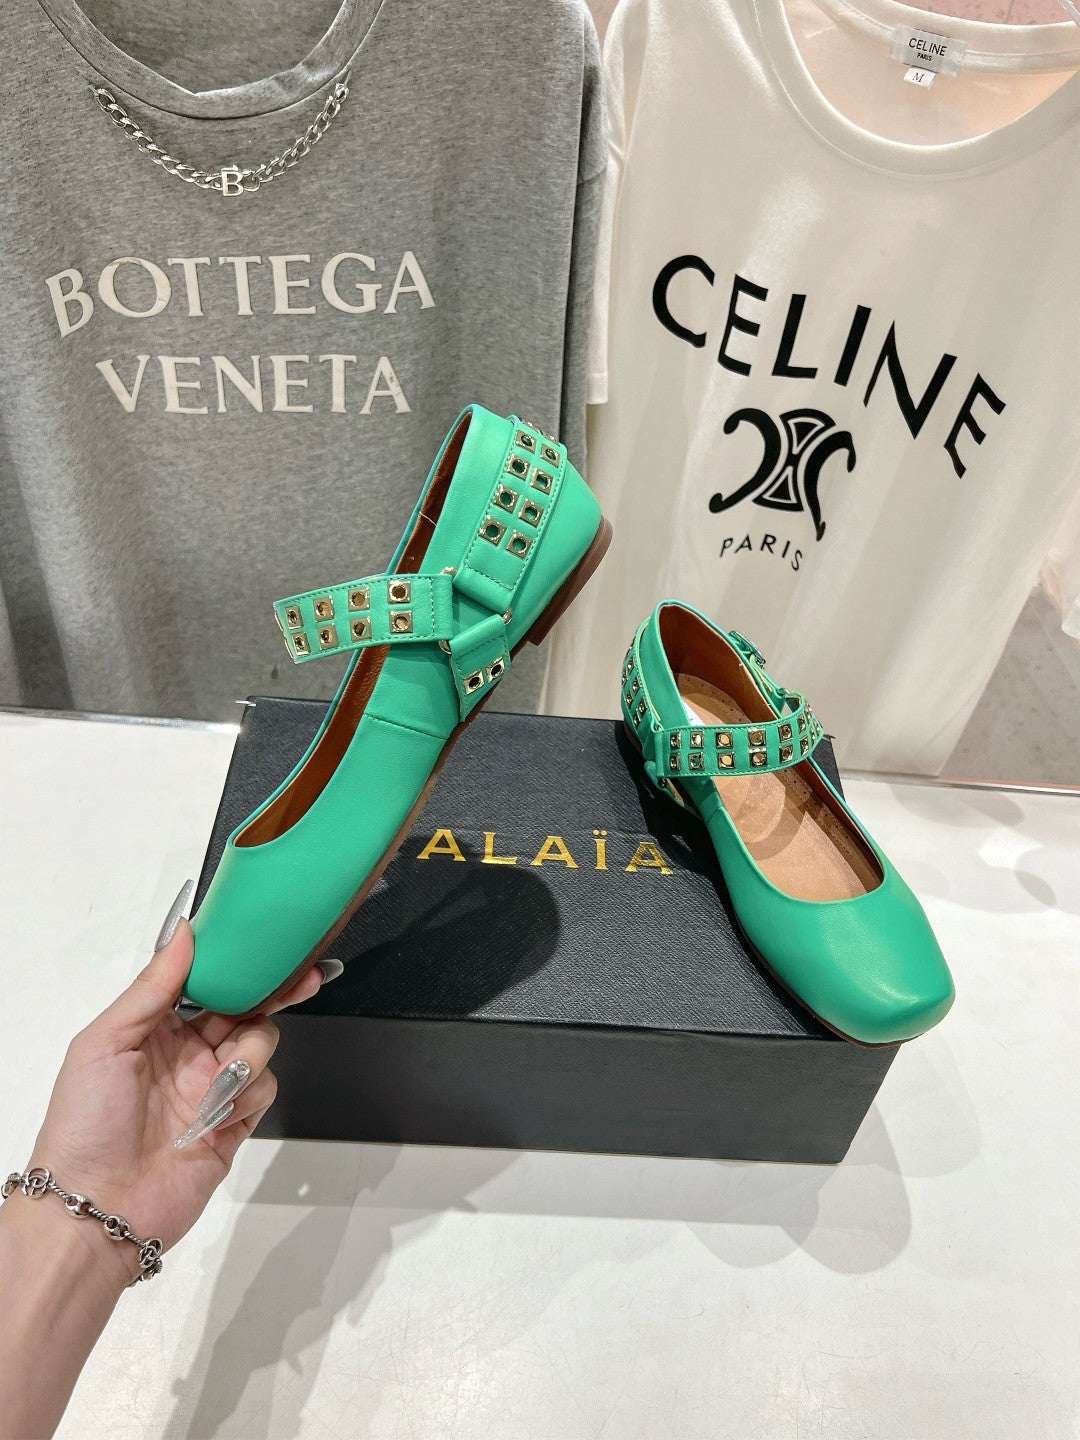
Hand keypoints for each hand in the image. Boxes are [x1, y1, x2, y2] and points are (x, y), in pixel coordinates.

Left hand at [24, 891, 325, 1275]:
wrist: (97, 1211)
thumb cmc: (84, 1126)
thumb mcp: (105, 1041)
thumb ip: (151, 985)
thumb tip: (183, 932)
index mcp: (154, 1027)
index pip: (206, 980)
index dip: (236, 960)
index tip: (263, 941)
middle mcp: (187, 1053)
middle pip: (245, 1006)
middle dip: (274, 991)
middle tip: (303, 977)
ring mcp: (212, 1088)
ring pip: (261, 1044)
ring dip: (251, 1053)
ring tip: (223, 1078)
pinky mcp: (234, 1123)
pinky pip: (265, 1089)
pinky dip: (250, 1094)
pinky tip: (222, 1112)